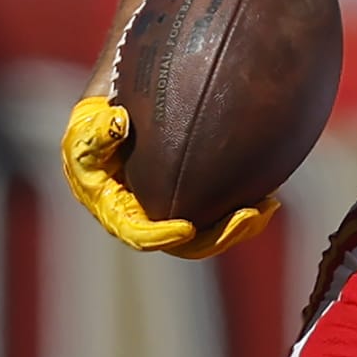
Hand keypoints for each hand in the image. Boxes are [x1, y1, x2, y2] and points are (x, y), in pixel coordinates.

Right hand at [59, 98, 276, 258]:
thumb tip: (118, 123)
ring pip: (209, 233)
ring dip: (238, 226)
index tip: (186, 229)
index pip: (137, 233)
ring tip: (266, 207)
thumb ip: (96, 132)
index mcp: (116, 211)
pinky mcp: (195, 204)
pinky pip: (220, 214)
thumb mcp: (87, 127)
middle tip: (248, 217)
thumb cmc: (96, 124)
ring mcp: (173, 215)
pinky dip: (243, 207)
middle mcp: (146, 220)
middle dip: (218, 236)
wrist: (118, 113)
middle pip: (185, 244)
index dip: (160, 237)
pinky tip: (269, 194)